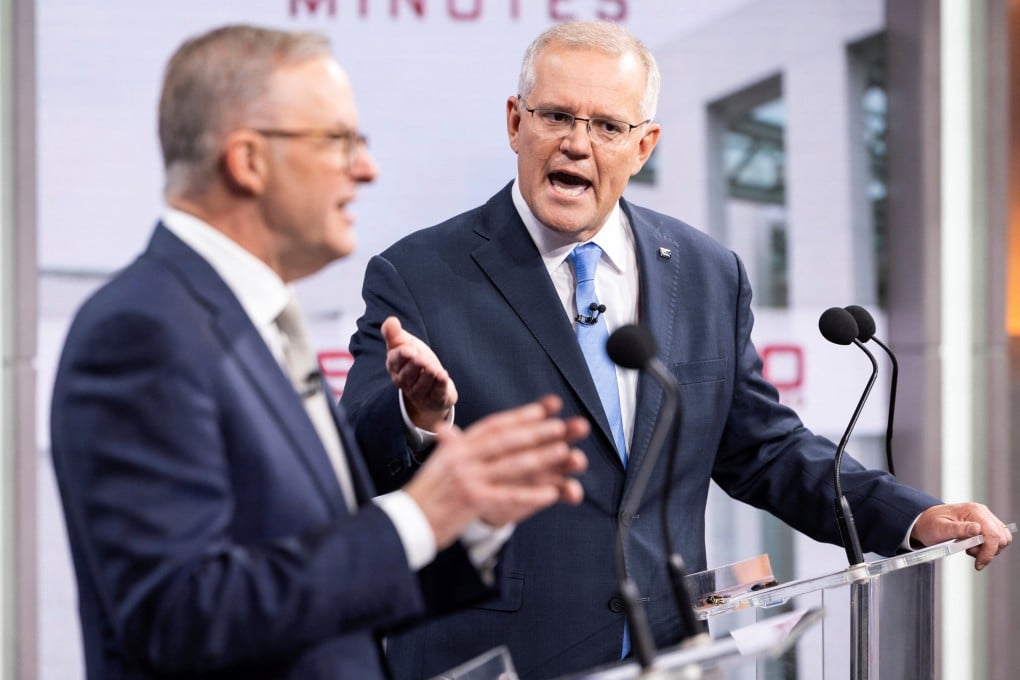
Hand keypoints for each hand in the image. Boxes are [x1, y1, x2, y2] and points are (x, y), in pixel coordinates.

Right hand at [381, 316, 457, 430]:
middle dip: (415, 366)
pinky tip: (443, 376)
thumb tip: (391, 320)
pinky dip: (439, 385)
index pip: (395, 360)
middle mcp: (403, 380)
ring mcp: (418, 392)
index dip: (403, 355)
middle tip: (422, 359)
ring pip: (422, 385)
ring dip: (428, 376)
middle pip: (408, 374)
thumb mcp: (405, 344)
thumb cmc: (415, 360)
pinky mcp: (433, 399)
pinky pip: (435, 393)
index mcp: (394, 365)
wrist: (430, 384)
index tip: (410, 349)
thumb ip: (395, 333)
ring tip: (435, 369)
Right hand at [403, 395, 588, 549]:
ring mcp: (467, 479)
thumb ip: (448, 447)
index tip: (542, 410)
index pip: (492, 427)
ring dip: (541, 457)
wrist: (404, 524)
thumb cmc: (422, 496)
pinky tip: (551, 493)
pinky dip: (531, 494)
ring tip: (565, 451)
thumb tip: (445, 430)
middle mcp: (462, 458)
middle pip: (506, 441)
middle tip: (562, 426)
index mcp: (456, 448)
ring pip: (511, 464)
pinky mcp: (471, 501)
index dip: (518, 417)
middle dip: (536, 432)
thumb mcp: (435, 465)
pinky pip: (508, 496)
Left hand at [911, 502, 1012, 569]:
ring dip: (987, 549)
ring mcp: (983, 518)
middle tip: (970, 552)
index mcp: (973, 511)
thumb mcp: (940, 529)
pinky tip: (972, 546)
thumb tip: (977, 529)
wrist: (924, 522)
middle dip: (988, 550)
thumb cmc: (930, 524)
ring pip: (1001, 539)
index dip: (988, 552)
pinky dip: (986, 547)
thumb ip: (959, 530)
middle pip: (1001, 537)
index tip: (978, 563)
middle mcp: (981, 512)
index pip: (993, 534)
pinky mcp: (983, 524)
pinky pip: (995, 539)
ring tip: (969, 548)